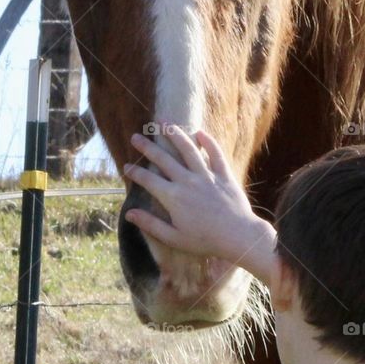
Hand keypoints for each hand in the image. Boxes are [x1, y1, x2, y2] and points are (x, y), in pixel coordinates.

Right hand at [123, 124, 278, 284]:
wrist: (238, 236)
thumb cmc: (205, 241)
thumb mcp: (174, 238)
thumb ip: (151, 224)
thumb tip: (129, 214)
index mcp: (173, 197)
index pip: (148, 180)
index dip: (135, 172)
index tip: (126, 166)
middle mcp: (187, 181)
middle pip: (163, 159)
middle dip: (147, 147)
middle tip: (135, 137)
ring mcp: (206, 175)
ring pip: (188, 149)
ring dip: (174, 134)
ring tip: (163, 122)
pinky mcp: (224, 174)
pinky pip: (215, 153)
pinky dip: (208, 142)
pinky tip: (199, 132)